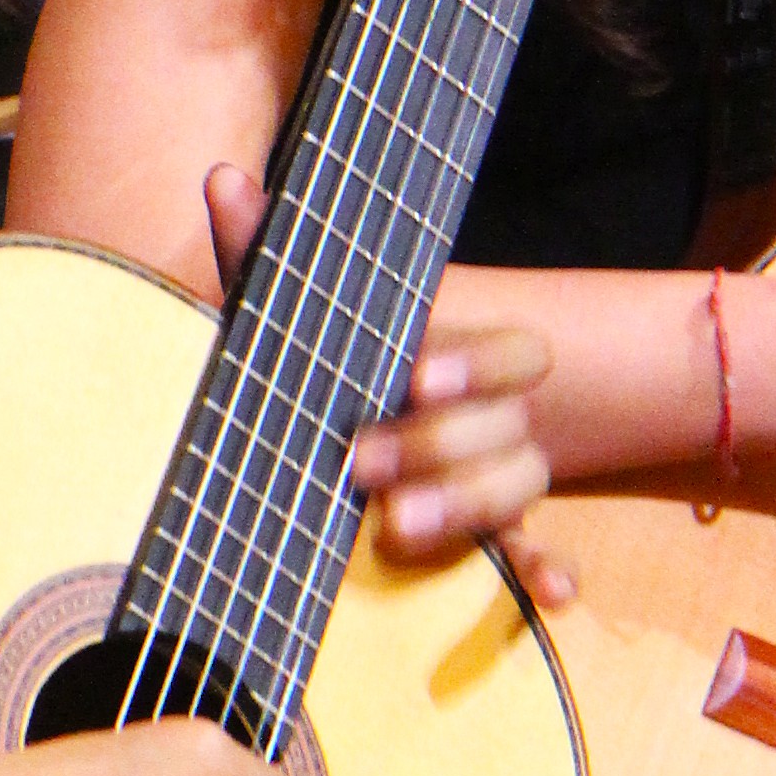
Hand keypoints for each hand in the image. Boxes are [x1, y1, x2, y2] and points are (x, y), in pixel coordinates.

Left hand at [205, 165, 567, 603]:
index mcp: (457, 355)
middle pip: (504, 427)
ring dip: (467, 505)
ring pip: (520, 486)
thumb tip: (224, 180)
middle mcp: (487, 415)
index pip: (513, 353)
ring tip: (395, 528)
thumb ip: (267, 255)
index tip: (413, 377)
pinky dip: (551, 574)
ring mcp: (495, 478)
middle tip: (355, 464)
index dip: (473, 364)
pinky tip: (551, 595)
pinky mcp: (490, 541)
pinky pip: (540, 558)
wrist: (346, 425)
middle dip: (435, 446)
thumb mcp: (294, 314)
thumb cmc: (326, 365)